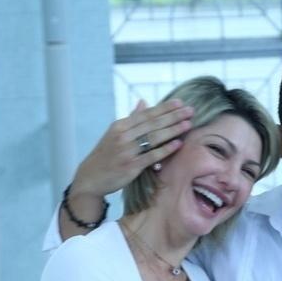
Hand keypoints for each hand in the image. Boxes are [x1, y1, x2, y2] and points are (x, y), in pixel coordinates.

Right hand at [70, 98, 193, 198]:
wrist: (91, 178)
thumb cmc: (106, 155)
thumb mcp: (114, 134)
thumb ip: (131, 119)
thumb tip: (143, 102)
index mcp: (120, 125)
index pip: (146, 114)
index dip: (164, 108)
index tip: (180, 103)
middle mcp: (123, 136)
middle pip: (153, 123)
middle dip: (173, 116)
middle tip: (190, 111)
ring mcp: (127, 151)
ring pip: (154, 137)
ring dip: (173, 130)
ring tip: (188, 124)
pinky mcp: (131, 166)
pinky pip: (152, 155)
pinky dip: (166, 149)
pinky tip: (178, 144)